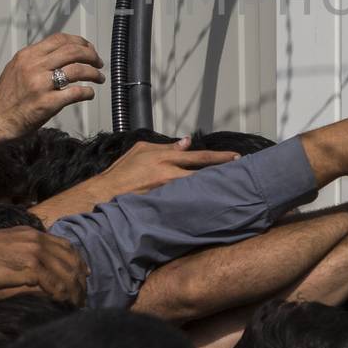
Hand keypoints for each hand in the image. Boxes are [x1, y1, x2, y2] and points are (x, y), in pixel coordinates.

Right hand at [0, 33, 104, 145]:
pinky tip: (89, 93)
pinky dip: (87, 92)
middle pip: (72, 51)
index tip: (88, 48)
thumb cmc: (6, 98)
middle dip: (91, 55)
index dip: (79, 41)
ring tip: (99, 78)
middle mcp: (34, 67)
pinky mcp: (47, 103)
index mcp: (28, 56)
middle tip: (98, 62)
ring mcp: (41, 85)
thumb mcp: (16, 69)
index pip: (59, 39)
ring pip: (77, 70)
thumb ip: (36, 60)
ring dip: (93, 73)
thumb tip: (59, 53)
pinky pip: (75, 93)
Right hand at [0, 226, 87, 306]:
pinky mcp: (28, 268)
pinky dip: (63, 297)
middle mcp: (37, 240)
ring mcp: (34, 253)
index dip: (78, 262)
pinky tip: (63, 306)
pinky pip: (55, 285)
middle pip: (71, 260)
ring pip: (66, 274)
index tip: (84, 276)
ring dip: (74, 292)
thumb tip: (33, 271)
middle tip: (82, 298)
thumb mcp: (4, 247)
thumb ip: (22, 253)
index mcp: (31, 233)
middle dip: (80, 281)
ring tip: (76, 306)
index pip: (66, 245)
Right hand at [95, 138, 240, 196]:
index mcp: (164, 158)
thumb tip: (186, 143)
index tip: (235, 157)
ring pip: (196, 190)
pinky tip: (209, 204)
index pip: (198, 156)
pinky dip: (197, 202)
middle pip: (202, 173)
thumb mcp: (142, 150)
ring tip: (230, 189)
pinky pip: (184, 202)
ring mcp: (166, 191)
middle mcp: (168, 174)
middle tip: (241, 171)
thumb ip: (166, 146)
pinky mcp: (162, 204)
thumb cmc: (123, 170)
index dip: (218, 157)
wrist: (106, 192)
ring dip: (212, 188)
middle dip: (222, 171)